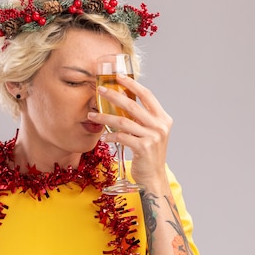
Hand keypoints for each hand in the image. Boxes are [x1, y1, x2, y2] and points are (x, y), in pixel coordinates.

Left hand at [89, 74, 172, 191]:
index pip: (147, 95)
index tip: (118, 76)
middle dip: (113, 96)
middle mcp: (160, 126)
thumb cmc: (148, 155)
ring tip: (92, 115)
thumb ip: (141, 118)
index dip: (132, 84)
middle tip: (99, 90)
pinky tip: (103, 137)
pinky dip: (110, 136)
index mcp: (163, 118)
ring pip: (123, 121)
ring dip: (105, 117)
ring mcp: (153, 137)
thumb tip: (121, 99)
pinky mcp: (144, 148)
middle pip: (132, 105)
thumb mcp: (149, 133)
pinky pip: (122, 137)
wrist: (153, 177)